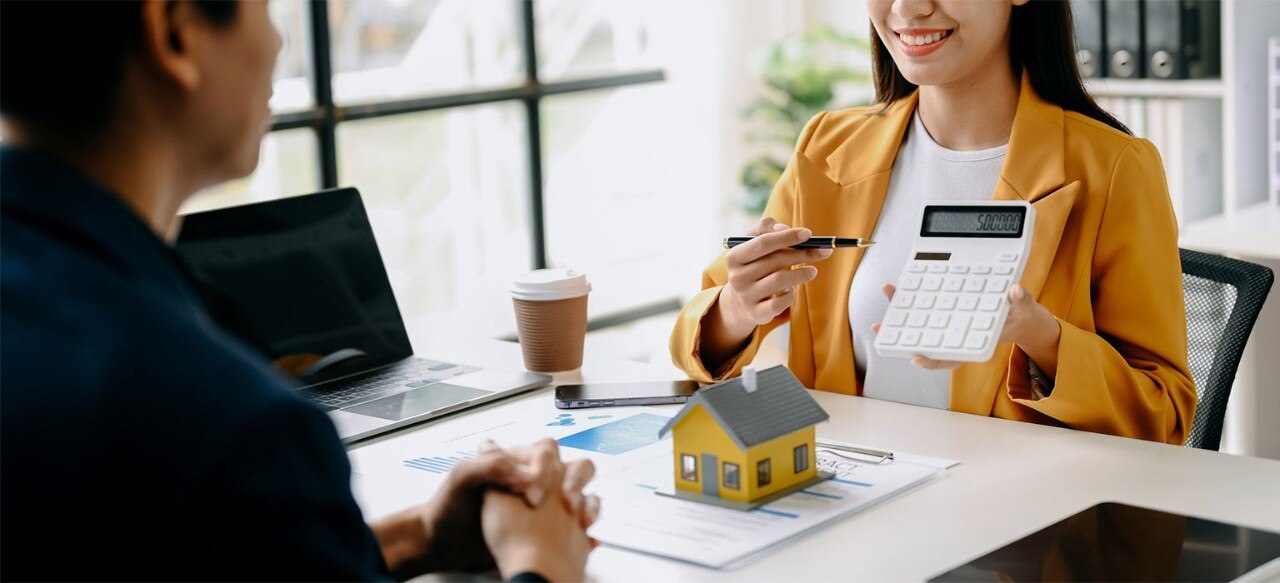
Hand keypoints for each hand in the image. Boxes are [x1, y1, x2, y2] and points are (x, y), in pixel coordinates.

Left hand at [368, 439, 595, 577]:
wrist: (444, 547)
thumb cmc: (448, 511)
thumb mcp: (463, 478)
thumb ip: (493, 465)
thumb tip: (525, 472)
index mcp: (514, 464)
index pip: (545, 452)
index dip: (543, 470)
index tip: (531, 494)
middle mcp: (531, 481)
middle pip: (573, 466)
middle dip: (574, 483)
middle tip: (562, 504)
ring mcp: (543, 506)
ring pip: (583, 493)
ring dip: (587, 502)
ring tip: (579, 519)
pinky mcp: (548, 529)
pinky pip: (579, 522)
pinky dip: (585, 529)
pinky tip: (583, 536)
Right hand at [701, 217, 833, 366]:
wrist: (740, 302)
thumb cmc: (753, 266)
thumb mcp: (752, 244)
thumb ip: (766, 228)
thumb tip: (783, 228)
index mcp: (734, 256)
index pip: (763, 242)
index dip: (786, 237)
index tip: (808, 233)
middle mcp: (737, 277)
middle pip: (775, 260)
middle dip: (802, 253)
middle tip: (823, 250)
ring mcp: (745, 296)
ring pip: (780, 281)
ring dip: (801, 273)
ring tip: (812, 271)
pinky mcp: (756, 313)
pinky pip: (780, 303)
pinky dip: (791, 294)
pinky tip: (791, 290)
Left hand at [871, 283, 1060, 373]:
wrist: (1018, 314)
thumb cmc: (1018, 314)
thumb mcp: (1024, 308)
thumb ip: (1021, 300)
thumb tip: (1015, 290)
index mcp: (975, 344)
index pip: (951, 358)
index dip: (932, 361)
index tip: (915, 358)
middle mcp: (958, 337)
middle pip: (927, 342)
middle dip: (902, 338)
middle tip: (880, 328)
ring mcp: (950, 327)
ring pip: (922, 327)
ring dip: (901, 316)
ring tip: (884, 302)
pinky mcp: (946, 314)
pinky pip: (926, 312)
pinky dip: (911, 303)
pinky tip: (899, 292)